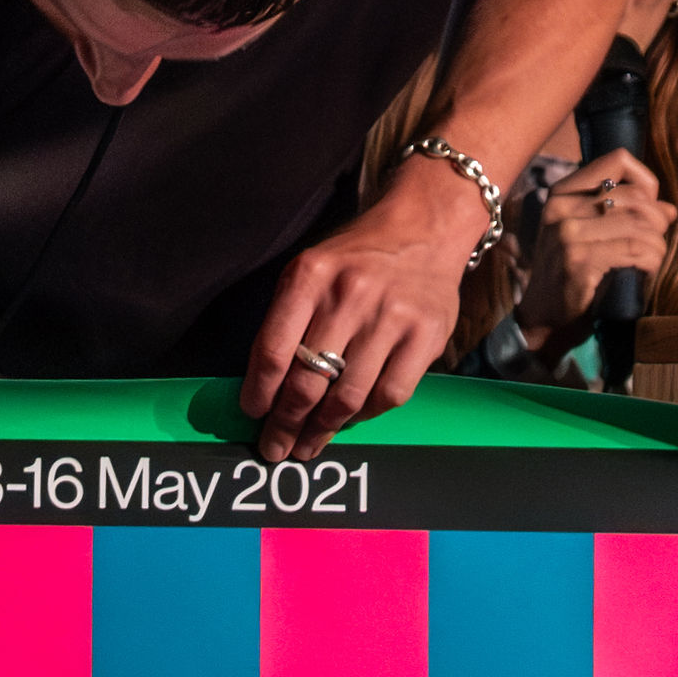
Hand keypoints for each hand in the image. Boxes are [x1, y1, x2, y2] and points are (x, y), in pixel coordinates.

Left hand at [243, 151, 494, 454]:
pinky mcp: (425, 335)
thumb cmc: (356, 260)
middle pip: (307, 382)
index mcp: (310, 277)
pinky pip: (389, 395)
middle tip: (275, 448)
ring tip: (307, 446)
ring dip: (321, 430)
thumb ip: (285, 321)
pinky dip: (365, 415)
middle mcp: (350, 295)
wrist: (423, 228)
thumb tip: (263, 388)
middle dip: (285, 424)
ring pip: (347, 396)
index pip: (272, 350)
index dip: (258, 393)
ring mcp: (391, 317)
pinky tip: (350, 419)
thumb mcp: (309, 271)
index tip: (253, 415)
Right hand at [519, 149, 674, 345]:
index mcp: (562, 194)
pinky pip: (635, 249)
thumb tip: (669, 209)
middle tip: (656, 242)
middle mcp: (562, 208)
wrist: (544, 320)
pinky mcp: (579, 261)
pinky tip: (647, 270)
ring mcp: (568, 234)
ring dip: (657, 244)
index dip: (645, 182)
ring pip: (639, 224)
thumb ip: (623, 216)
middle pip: (635, 196)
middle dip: (657, 221)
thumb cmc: (571, 277)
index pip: (618, 160)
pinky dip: (651, 260)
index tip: (648, 209)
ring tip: (653, 259)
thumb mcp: (588, 237)